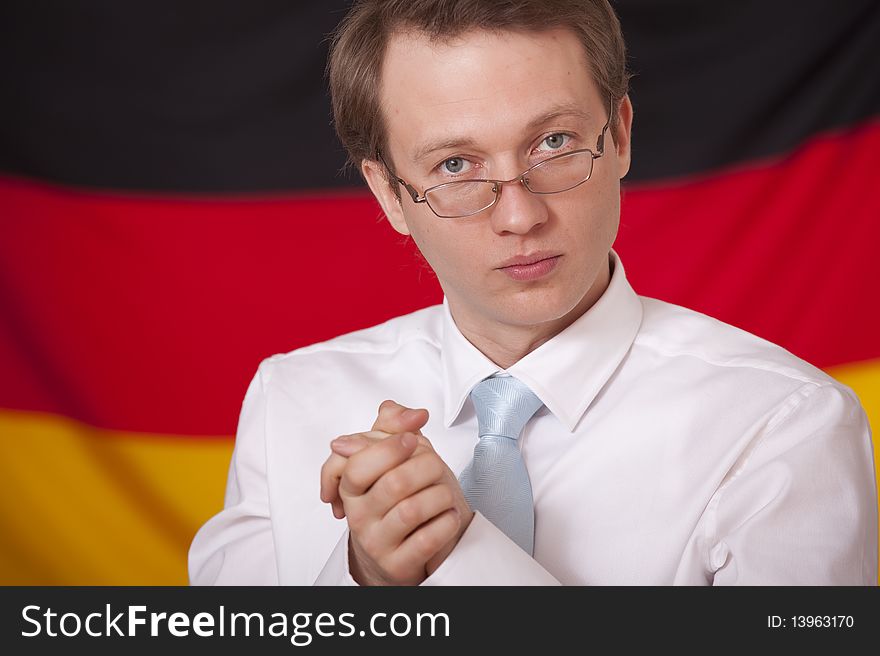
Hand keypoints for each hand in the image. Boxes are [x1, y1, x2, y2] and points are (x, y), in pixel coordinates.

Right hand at [319, 400, 473, 584]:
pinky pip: (427, 539)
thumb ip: (394, 427)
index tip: (413, 439)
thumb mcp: (391, 458)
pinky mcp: (398, 564)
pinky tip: (448, 515)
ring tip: (445, 493)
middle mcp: (359, 515)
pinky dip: (446, 522)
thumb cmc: (398, 499)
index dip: (391, 447)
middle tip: (437, 465)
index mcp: (351, 486)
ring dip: (440, 495)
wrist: (402, 550)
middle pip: (394, 482)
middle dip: (427, 467)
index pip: (358, 463)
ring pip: (412, 510)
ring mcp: (377, 542)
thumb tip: (413, 414)